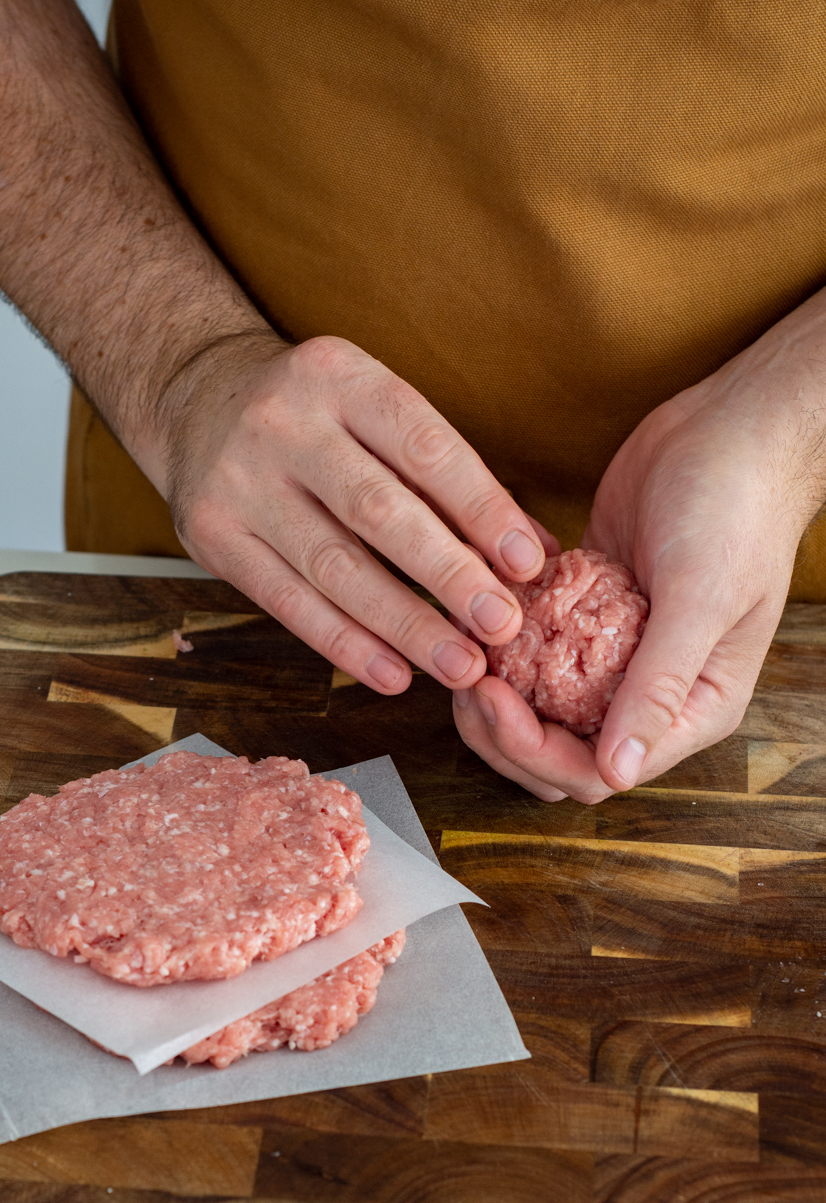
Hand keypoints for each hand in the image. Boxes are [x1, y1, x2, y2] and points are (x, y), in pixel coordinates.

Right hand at [159, 332, 557, 693]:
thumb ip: (445, 476)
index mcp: (339, 375)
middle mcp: (282, 423)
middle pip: (378, 511)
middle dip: (448, 575)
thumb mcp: (373, 410)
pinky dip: (345, 644)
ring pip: (334, 567)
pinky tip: (394, 674)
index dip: (481, 508)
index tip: (527, 563)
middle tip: (501, 626)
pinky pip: (288, 603)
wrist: (194, 400)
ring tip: (460, 666)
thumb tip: (532, 554)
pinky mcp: (211, 536)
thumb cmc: (315, 415)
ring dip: (404, 626)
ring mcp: (239, 482)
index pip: (423, 447)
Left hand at [452, 293, 825, 800]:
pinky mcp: (584, 613)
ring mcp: (613, 655)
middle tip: (466, 677)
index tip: (491, 698)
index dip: (535, 750)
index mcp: (692, 710)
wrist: (730, 428)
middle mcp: (649, 694)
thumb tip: (619, 774)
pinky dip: (501, 642)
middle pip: (557, 751)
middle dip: (502, 731)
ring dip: (496, 693)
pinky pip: (531, 649)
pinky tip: (477, 611)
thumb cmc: (735, 509)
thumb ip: (659, 690)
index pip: (597, 770)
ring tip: (465, 648)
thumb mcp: (701, 601)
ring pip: (538, 708)